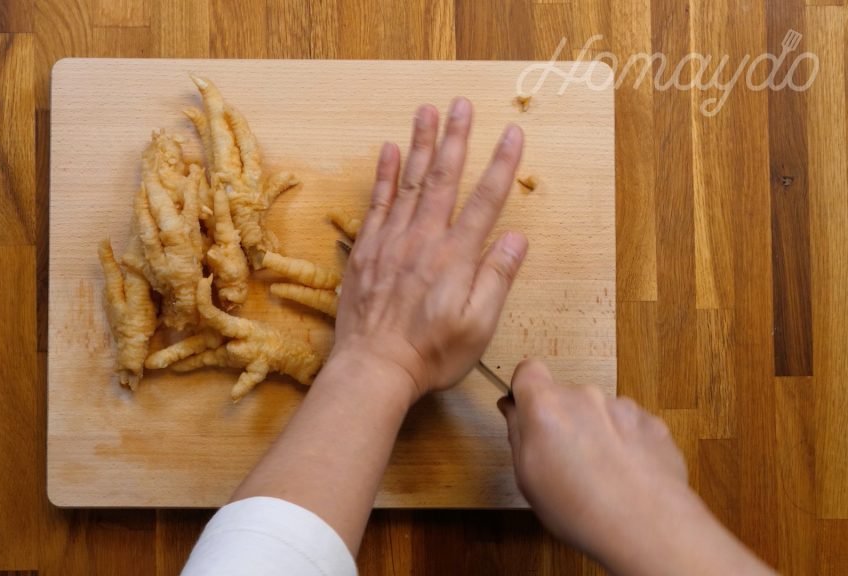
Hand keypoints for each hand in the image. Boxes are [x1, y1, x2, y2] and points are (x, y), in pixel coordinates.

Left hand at [332, 98, 528, 401]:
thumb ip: (496, 279)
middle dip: (456, 138)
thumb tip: (516, 239)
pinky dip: (383, 175)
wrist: (373, 369)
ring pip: (408, 182)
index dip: (501, 166)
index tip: (513, 134)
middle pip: (443, 179)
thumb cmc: (430, 354)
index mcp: (455, 257)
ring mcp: (391, 242)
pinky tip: (388, 150)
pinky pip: (376, 203)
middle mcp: (423, 240)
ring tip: (427, 111)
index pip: (485, 201)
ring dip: (420, 144)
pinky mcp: (366, 251)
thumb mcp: (477, 327)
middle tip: (462, 104)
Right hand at [501, 360, 688, 557]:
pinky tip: (626, 477)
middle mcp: (585, 397)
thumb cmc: (579, 509)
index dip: (525, 390)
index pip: (528, 370)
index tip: (527, 414)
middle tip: (565, 462)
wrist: (647, 528)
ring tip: (601, 476)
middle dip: (563, 421)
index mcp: (547, 406)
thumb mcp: (527, 478)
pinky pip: (629, 426)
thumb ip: (517, 433)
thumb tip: (513, 409)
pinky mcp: (652, 424)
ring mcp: (623, 408)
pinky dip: (625, 444)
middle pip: (565, 397)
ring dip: (596, 433)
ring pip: (599, 412)